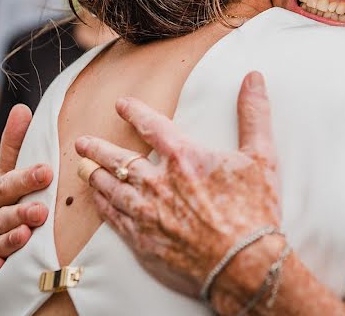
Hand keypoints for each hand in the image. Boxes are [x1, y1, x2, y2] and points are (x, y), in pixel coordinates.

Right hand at [0, 104, 52, 288]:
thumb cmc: (2, 205)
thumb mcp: (7, 175)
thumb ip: (14, 146)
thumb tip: (21, 108)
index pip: (6, 183)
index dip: (25, 178)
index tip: (47, 171)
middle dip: (18, 211)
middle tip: (41, 209)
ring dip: (9, 238)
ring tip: (27, 234)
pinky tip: (2, 267)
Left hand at [76, 71, 280, 302]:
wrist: (244, 265)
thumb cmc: (255, 211)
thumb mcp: (261, 156)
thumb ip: (254, 114)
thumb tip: (253, 78)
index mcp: (184, 158)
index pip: (152, 126)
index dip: (135, 112)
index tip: (121, 105)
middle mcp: (159, 183)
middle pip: (120, 159)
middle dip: (98, 149)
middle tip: (83, 142)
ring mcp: (148, 213)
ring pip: (111, 189)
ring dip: (95, 176)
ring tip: (82, 168)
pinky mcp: (144, 241)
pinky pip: (114, 220)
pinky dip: (103, 207)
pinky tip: (98, 202)